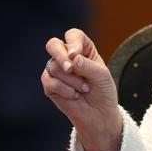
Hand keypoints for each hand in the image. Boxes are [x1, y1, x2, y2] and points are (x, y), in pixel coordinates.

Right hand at [42, 28, 122, 150]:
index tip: (76, 55)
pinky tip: (74, 95)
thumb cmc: (102, 91)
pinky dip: (64, 89)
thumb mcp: (101, 76)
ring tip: (84, 89)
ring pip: (53, 66)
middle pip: (53, 45)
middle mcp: (67, 56)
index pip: (73, 35)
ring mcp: (57, 70)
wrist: (99, 114)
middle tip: (70, 69)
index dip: (73, 43)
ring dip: (71, 80)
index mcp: (82, 48)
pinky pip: (49, 81)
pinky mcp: (50, 85)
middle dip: (61, 56)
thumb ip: (87, 65)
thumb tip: (72, 57)